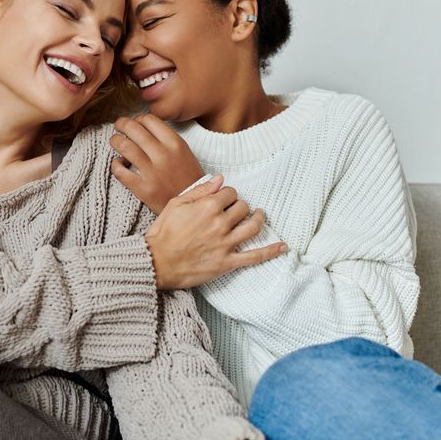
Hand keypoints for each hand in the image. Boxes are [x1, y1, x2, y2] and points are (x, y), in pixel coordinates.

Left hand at [109, 114, 204, 213]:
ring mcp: (151, 171)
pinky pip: (119, 170)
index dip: (138, 118)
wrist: (192, 202)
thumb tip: (140, 124)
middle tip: (119, 126)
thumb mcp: (183, 150)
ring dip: (115, 141)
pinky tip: (119, 163)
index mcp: (175, 143)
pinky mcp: (142, 188)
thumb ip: (165, 137)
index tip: (135, 123)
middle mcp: (162, 154)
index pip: (149, 119)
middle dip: (121, 124)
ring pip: (123, 146)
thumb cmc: (187, 176)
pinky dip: (115, 164)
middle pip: (133, 128)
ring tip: (115, 142)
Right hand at [144, 176, 286, 289]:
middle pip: (243, 207)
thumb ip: (200, 190)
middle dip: (240, 206)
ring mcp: (226, 244)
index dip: (227, 194)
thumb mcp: (176, 204)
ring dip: (259, 219)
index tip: (222, 199)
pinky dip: (271, 251)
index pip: (230, 193)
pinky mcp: (228, 262)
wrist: (156, 261)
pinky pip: (255, 257)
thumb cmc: (163, 232)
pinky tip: (283, 247)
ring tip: (259, 216)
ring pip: (253, 226)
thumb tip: (220, 179)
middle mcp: (221, 223)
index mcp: (208, 206)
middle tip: (234, 209)